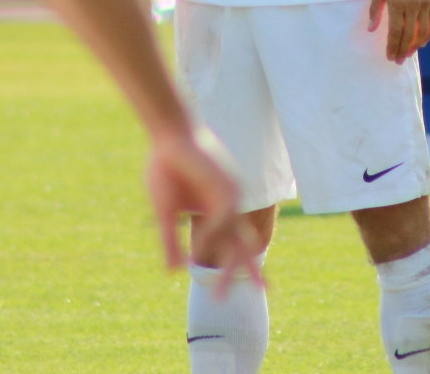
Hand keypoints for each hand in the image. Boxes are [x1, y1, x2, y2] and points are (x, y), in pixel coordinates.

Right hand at [147, 127, 261, 295]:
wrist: (167, 135)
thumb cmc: (164, 168)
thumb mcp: (165, 212)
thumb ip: (169, 241)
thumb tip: (172, 272)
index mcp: (215, 211)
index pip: (234, 243)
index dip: (244, 265)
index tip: (263, 287)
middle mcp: (228, 206)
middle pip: (243, 245)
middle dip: (250, 271)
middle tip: (265, 292)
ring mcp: (229, 196)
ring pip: (236, 238)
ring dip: (228, 267)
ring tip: (219, 293)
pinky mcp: (226, 186)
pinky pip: (224, 219)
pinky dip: (213, 234)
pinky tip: (200, 243)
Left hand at [369, 0, 429, 62]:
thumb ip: (375, 10)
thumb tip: (371, 30)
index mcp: (396, 3)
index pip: (395, 32)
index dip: (392, 46)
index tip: (389, 57)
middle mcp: (412, 6)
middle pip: (409, 35)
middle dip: (403, 50)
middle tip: (398, 61)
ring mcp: (425, 4)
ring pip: (423, 31)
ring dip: (416, 45)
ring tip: (409, 54)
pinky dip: (428, 34)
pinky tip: (423, 42)